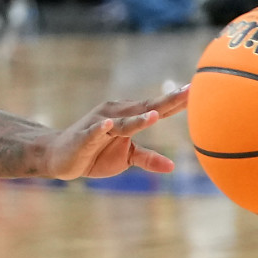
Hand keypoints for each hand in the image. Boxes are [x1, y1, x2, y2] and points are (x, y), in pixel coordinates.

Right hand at [46, 85, 189, 179]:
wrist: (59, 156)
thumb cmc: (94, 153)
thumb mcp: (126, 158)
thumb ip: (148, 159)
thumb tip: (172, 166)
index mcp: (127, 117)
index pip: (156, 108)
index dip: (176, 100)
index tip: (198, 90)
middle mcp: (116, 115)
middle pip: (145, 108)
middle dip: (167, 101)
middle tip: (189, 91)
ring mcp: (99, 124)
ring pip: (122, 121)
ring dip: (137, 118)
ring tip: (154, 115)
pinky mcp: (84, 137)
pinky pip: (94, 132)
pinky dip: (101, 128)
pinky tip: (107, 125)